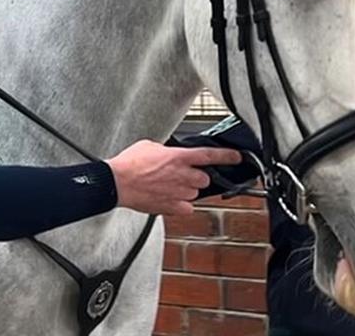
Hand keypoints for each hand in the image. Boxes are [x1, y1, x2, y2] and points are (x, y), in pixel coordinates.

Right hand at [106, 140, 242, 216]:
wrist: (116, 182)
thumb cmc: (130, 164)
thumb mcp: (150, 146)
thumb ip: (167, 151)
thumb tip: (171, 154)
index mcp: (179, 157)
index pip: (210, 156)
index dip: (227, 156)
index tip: (237, 157)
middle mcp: (182, 175)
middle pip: (204, 180)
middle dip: (197, 178)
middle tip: (182, 176)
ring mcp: (178, 193)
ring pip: (194, 194)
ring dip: (187, 191)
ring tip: (169, 187)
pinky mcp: (171, 207)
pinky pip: (186, 208)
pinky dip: (181, 205)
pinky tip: (169, 199)